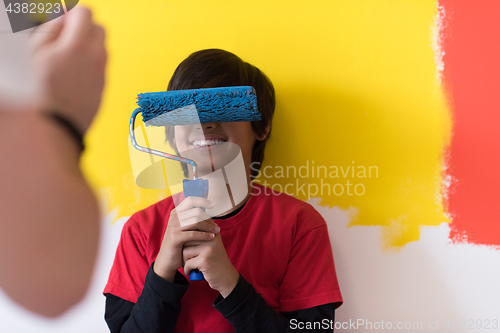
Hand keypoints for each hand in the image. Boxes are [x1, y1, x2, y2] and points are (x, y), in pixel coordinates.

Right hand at [29, 6, 106, 133]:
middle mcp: (96, 57)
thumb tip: (61, 18)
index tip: (64, 19)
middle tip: (66, 36)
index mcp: (78, 45)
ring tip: (68, 57)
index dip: (72, 14)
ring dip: (89, 46)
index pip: (85, 13)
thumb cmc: (42, 92)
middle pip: (100, 28)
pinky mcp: (104, 87)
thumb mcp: (36, 53)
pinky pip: (102, 67)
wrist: (56, 123)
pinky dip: (92, 64)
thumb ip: (51, 29)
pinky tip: (74, 73)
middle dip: (85, 27)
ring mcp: (103, 73)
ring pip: (103, 48)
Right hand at [154, 196, 220, 281]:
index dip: (203, 201)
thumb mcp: (183, 228)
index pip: (190, 200)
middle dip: (209, 219)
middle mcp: (174, 217)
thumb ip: (191, 218)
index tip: (213, 205)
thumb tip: (207, 209)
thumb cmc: (179, 243)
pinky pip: (194, 234)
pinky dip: (205, 235)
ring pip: (196, 222)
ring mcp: (173, 227)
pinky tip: (211, 237)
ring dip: (209, 227)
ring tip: (217, 232)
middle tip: (217, 227)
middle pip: (196, 211)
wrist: (167, 260)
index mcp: (176, 212)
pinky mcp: (175, 237)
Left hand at [183, 233, 239, 297]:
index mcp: (213, 232)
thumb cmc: (216, 261)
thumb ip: (202, 235)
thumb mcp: (212, 244)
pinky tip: (191, 271)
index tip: (187, 247)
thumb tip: (183, 227)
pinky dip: (187, 269)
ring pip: (185, 251)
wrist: (227, 278)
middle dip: (184, 250)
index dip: (187, 237)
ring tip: (190, 265)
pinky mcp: (205, 260)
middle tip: (187, 259)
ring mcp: (209, 248)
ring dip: (184, 261)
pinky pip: (187, 262)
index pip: (193, 228)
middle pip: (187, 239)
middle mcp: (212, 238)